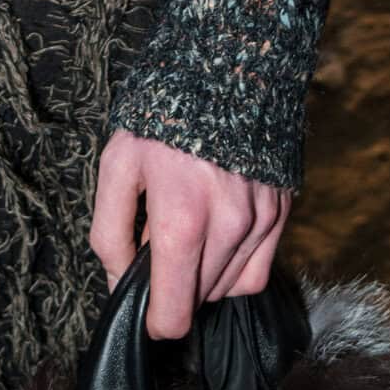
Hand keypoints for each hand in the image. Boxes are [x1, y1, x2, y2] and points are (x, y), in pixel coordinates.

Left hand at [89, 127, 292, 340]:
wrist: (224, 67)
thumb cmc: (163, 116)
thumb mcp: (117, 165)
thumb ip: (109, 233)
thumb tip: (118, 284)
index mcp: (180, 220)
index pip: (174, 313)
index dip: (154, 321)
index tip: (145, 309)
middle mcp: (227, 227)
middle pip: (199, 300)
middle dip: (175, 286)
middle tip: (158, 245)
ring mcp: (259, 221)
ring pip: (229, 289)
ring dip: (204, 278)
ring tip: (188, 232)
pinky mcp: (280, 212)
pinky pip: (258, 272)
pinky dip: (234, 269)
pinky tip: (216, 238)